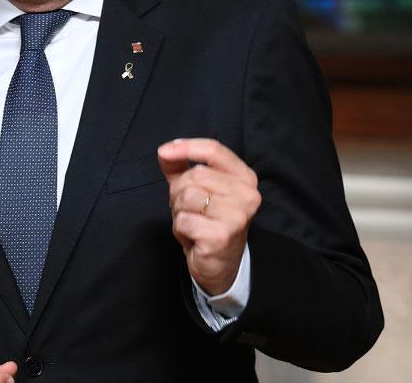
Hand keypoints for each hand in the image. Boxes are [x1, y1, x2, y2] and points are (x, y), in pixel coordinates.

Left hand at [157, 138, 260, 295]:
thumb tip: (165, 151)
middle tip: (187, 209)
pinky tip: (193, 236)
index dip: (186, 147)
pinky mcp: (221, 235)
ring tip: (192, 222)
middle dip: (178, 191)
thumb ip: (181, 167)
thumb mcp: (197, 189)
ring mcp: (236, 215)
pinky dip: (180, 228)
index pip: (214, 150)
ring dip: (179, 211)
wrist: (220, 264)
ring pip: (186, 196)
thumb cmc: (208, 221)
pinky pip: (183, 220)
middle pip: (195, 175)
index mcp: (244, 177)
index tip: (164, 151)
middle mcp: (247, 194)